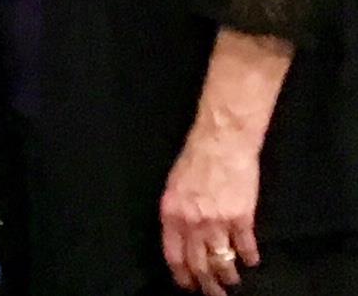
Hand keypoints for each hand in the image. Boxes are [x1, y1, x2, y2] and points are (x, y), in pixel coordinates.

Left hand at [161, 127, 261, 294]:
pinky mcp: (242, 218)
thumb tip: (181, 238)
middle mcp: (193, 222)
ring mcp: (219, 222)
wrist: (221, 143)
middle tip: (213, 293)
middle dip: (206, 284)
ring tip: (231, 281)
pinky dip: (249, 257)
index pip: (174, 255)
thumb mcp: (174, 186)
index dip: (182, 275)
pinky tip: (251, 261)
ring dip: (228, 276)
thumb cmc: (195, 159)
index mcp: (172, 214)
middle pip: (199, 264)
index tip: (187, 286)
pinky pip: (246, 247)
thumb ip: (177, 213)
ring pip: (223, 261)